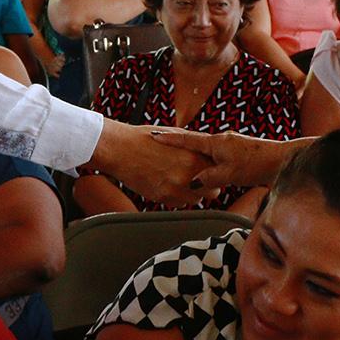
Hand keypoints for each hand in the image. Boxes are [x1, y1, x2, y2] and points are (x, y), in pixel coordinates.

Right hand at [90, 122, 209, 206]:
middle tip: (198, 178)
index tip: (210, 170)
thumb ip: (196, 146)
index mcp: (194, 158)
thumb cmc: (145, 139)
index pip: (219, 173)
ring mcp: (175, 189)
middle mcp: (188, 176)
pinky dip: (177, 198)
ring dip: (192, 193)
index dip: (216, 172)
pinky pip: (179, 205)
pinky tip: (167, 184)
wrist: (120, 149)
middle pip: (213, 192)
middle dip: (208, 186)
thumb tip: (209, 152)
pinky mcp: (162, 198)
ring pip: (196, 201)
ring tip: (179, 180)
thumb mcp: (175, 135)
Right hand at [149, 128, 297, 192]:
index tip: (155, 135)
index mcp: (216, 143)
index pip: (187, 139)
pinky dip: (207, 165)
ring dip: (195, 161)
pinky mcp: (236, 155)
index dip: (170, 139)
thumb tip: (194, 184)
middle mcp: (221, 141)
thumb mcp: (229, 173)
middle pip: (194, 145)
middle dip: (180, 150)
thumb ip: (209, 178)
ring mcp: (229, 147)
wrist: (282, 161)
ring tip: (183, 167)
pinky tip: (208, 173)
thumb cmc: (258, 164)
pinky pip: (215, 158)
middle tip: (165, 151)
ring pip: (205, 154)